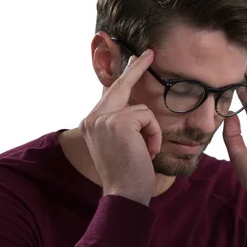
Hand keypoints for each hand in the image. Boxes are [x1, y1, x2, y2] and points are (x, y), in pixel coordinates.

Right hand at [80, 50, 161, 205]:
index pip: (109, 92)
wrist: (124, 194)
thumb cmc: (128, 174)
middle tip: (150, 52)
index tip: (134, 58)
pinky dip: (154, 135)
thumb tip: (136, 107)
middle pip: (119, 85)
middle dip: (136, 68)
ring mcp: (103, 118)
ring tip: (146, 152)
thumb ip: (123, 124)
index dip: (124, 75)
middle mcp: (92, 118)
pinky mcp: (117, 122)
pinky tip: (148, 151)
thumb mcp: (122, 145)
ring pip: (141, 109)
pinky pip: (148, 117)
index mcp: (92, 123)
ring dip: (151, 132)